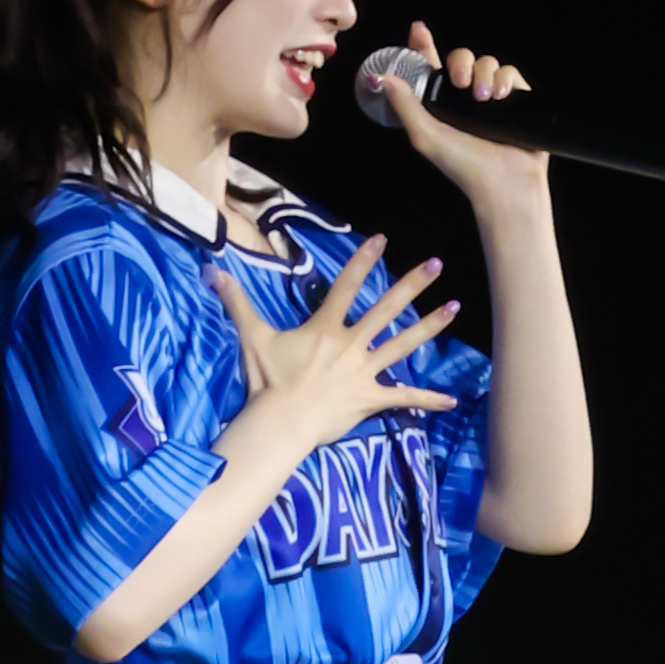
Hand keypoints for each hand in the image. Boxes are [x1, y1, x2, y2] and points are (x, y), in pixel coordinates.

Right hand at [210, 236, 459, 458]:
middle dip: (412, 284)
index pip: (347, 286)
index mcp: (326, 328)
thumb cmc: (266, 381)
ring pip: (402, 344)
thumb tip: (211, 271)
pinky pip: (403, 400)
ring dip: (430, 327)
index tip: (382, 240)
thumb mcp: (251, 338)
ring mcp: (364, 372)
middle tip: (435, 264)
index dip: (363, 261)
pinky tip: (452, 402)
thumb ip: (236, 302)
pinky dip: (427, 401)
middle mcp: (351, 345)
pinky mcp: (370, 399)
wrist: (280, 423)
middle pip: (386, 309)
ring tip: (453, 308)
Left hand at [374, 19, 544, 210]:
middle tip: (460, 83)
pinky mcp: (515, 99)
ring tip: (485, 98)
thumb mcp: (425, 135)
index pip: (431, 67)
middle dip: (461, 63)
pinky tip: (501, 95)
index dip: (423, 46)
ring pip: (486, 62)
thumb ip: (404, 105)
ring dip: (484, 74)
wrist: (504, 182)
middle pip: (461, 58)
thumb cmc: (464, 166)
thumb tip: (382, 77)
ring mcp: (491, 99)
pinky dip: (505, 78)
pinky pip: (509, 72)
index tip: (418, 30)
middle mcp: (466, 100)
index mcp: (442, 106)